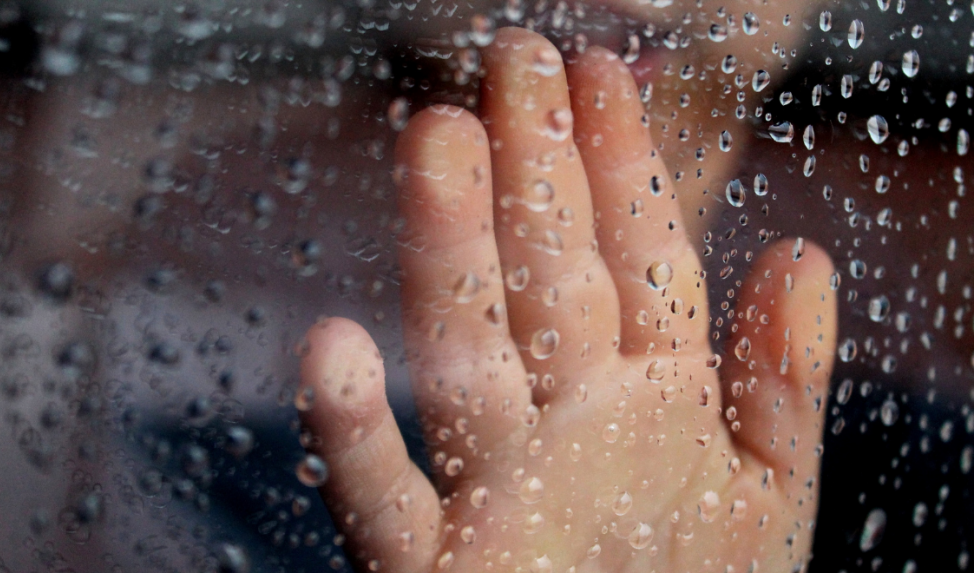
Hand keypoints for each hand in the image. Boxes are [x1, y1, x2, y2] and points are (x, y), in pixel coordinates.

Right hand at [298, 27, 836, 572]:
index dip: (622, 165)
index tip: (598, 71)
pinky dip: (353, 430)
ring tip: (439, 145)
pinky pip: (382, 496)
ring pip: (465, 357)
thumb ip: (782, 383)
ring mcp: (496, 491)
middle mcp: (568, 428)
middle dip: (532, 170)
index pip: (637, 261)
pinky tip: (331, 347)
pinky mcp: (430, 570)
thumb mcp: (767, 501)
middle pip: (544, 280)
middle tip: (510, 59)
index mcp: (654, 405)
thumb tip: (801, 251)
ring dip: (448, 257)